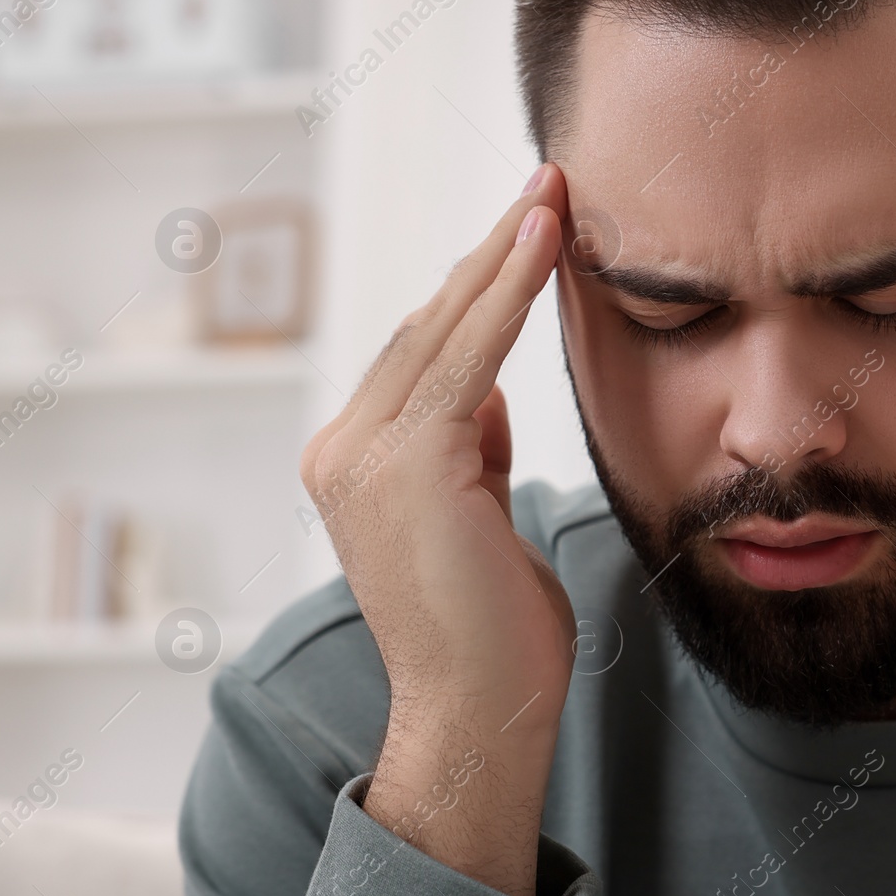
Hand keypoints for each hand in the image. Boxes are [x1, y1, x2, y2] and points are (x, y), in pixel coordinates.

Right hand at [298, 164, 574, 895]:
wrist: (482, 712)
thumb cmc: (495, 628)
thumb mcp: (477, 514)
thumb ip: (469, 449)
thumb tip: (486, 394)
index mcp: (353, 462)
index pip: (422, 353)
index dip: (477, 286)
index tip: (528, 232)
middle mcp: (342, 449)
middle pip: (427, 326)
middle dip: (492, 251)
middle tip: (549, 183)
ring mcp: (364, 455)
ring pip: (445, 329)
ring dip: (504, 253)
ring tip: (554, 192)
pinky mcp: (407, 462)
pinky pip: (470, 356)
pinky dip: (509, 291)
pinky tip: (544, 240)